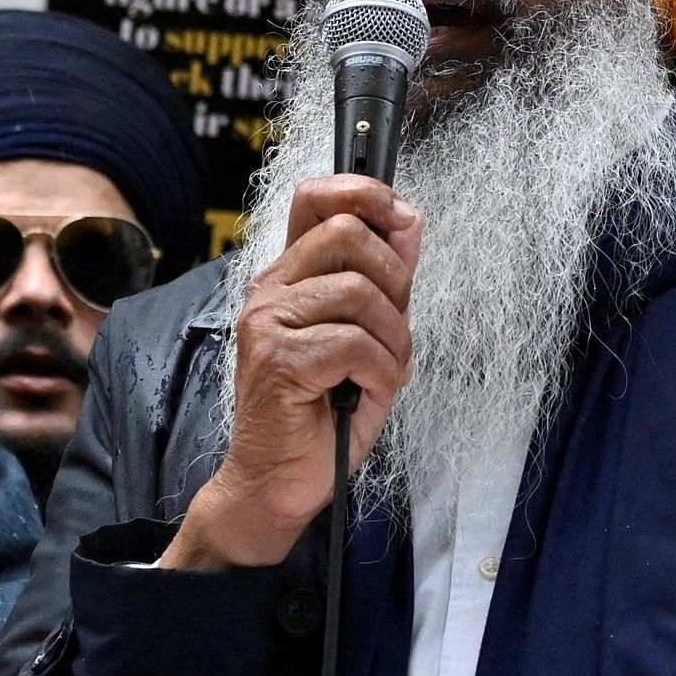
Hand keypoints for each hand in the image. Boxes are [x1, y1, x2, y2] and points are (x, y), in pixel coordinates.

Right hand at [160, 176, 419, 571]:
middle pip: (348, 234)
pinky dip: (380, 370)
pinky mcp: (277, 359)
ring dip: (391, 338)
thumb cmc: (323, 414)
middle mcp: (269, 290)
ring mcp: (267, 323)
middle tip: (392, 330)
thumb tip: (408, 222)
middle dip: (394, 281)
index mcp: (288, 277)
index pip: (316, 198)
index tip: (402, 216)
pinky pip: (353, 343)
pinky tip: (366, 390)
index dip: (364, 192)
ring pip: (357, 291)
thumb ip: (385, 281)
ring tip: (380, 372)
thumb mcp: (369, 337)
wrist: (279, 482)